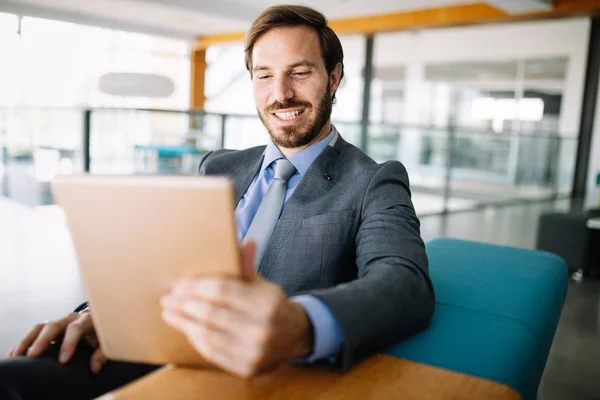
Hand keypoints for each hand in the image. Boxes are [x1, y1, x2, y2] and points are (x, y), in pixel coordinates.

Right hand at [7, 311, 106, 373]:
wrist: (101, 320)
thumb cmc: (103, 333)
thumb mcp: (107, 342)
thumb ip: (102, 353)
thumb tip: (94, 368)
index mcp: (87, 320)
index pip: (75, 329)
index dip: (68, 344)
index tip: (62, 361)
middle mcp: (71, 318)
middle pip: (53, 325)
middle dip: (42, 341)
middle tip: (32, 356)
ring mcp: (59, 321)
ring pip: (40, 327)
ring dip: (28, 341)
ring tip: (18, 355)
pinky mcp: (51, 326)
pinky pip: (35, 331)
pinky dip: (25, 342)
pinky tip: (16, 353)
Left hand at [160, 241, 313, 377]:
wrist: (295, 336)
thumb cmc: (272, 305)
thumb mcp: (263, 284)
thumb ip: (247, 266)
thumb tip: (244, 242)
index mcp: (267, 302)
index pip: (223, 290)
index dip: (197, 286)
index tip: (179, 284)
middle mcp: (262, 328)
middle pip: (211, 313)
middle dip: (184, 304)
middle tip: (167, 298)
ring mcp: (254, 351)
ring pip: (208, 335)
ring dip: (183, 323)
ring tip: (169, 313)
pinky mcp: (246, 369)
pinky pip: (212, 353)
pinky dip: (195, 339)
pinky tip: (186, 328)